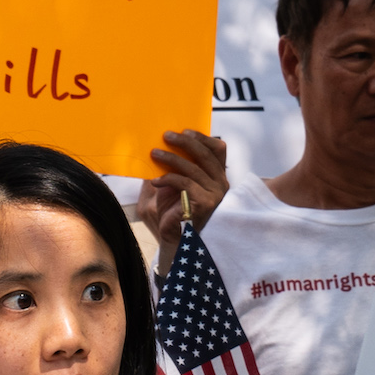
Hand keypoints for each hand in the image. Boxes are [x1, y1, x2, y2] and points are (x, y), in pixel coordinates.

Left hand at [137, 129, 228, 265]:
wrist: (174, 243)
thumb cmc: (171, 216)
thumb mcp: (167, 188)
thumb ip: (166, 170)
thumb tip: (154, 149)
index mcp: (215, 178)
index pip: (218, 150)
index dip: (203, 138)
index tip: (185, 130)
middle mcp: (220, 184)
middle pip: (206, 154)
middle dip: (185, 142)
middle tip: (166, 136)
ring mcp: (215, 194)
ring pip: (194, 167)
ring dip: (171, 158)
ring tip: (154, 153)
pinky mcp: (205, 203)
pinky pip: (186, 183)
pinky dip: (169, 178)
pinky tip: (155, 181)